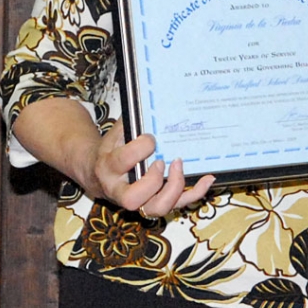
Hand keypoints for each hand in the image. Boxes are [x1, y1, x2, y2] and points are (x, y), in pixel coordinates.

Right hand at [86, 119, 214, 216]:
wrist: (99, 174)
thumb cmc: (113, 148)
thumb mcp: (117, 132)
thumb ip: (133, 120)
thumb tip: (154, 99)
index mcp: (108, 168)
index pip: (121, 161)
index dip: (139, 148)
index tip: (151, 138)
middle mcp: (119, 190)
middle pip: (133, 198)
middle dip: (152, 180)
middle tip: (161, 161)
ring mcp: (139, 200)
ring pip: (155, 208)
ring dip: (173, 189)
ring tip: (179, 165)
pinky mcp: (155, 203)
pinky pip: (176, 205)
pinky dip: (195, 193)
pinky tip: (208, 178)